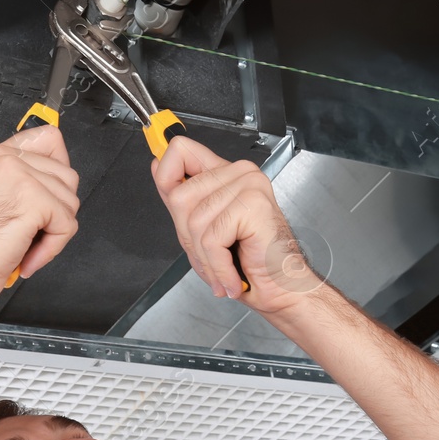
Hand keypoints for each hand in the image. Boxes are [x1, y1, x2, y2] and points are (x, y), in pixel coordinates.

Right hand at [0, 125, 79, 321]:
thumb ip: (21, 182)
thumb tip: (55, 180)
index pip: (48, 138)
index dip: (58, 167)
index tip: (50, 192)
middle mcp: (5, 159)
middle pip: (67, 175)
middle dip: (57, 210)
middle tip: (31, 232)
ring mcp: (19, 176)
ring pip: (70, 201)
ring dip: (55, 232)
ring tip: (25, 246)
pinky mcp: (32, 201)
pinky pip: (67, 224)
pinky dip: (52, 248)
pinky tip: (27, 257)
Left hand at [151, 136, 322, 315]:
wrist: (281, 288)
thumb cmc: (248, 264)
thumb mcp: (203, 229)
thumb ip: (182, 198)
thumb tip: (157, 165)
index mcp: (226, 174)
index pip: (181, 151)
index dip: (166, 174)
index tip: (170, 194)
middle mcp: (240, 173)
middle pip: (180, 196)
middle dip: (188, 237)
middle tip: (211, 255)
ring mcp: (248, 185)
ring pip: (194, 222)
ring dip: (205, 258)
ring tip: (222, 268)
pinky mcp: (253, 205)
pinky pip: (211, 239)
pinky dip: (218, 267)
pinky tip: (230, 275)